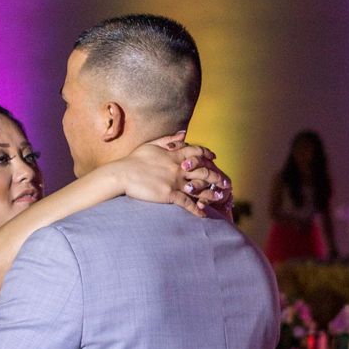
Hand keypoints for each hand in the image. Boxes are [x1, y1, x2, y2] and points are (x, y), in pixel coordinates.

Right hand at [117, 135, 232, 216]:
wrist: (123, 174)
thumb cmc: (134, 159)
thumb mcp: (152, 145)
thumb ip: (169, 139)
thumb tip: (183, 134)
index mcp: (175, 155)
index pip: (197, 152)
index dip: (207, 154)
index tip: (214, 159)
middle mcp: (178, 167)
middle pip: (203, 171)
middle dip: (216, 177)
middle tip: (226, 182)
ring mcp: (175, 181)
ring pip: (198, 188)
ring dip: (211, 193)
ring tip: (220, 198)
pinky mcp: (169, 194)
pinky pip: (186, 203)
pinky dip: (196, 209)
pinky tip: (203, 214)